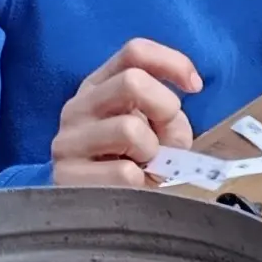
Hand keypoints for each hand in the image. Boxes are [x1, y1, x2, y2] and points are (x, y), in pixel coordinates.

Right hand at [50, 39, 200, 187]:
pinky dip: (140, 183)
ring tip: (144, 166)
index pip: (134, 52)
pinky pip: (123, 173)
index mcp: (98, 86)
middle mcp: (77, 107)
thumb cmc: (128, 160)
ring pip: (129, 128)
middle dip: (165, 108)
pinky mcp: (66, 176)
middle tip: (167, 137)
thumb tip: (175, 131)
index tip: (195, 86)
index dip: (172, 63)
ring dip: (152, 152)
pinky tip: (131, 188)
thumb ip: (167, 116)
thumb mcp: (151, 128)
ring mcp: (67, 141)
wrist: (88, 209)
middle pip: (132, 82)